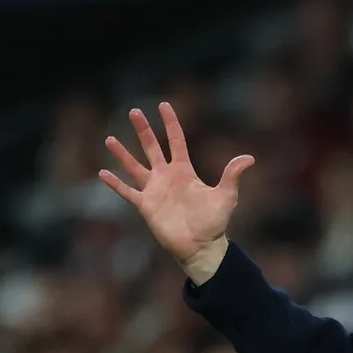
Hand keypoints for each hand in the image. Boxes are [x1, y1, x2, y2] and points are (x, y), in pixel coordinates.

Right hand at [99, 103, 254, 284]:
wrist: (201, 247)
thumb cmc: (214, 223)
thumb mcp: (226, 196)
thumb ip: (232, 175)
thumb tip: (249, 158)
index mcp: (184, 171)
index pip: (176, 141)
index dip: (170, 123)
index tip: (163, 105)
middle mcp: (167, 177)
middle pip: (152, 147)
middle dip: (143, 130)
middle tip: (134, 111)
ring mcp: (155, 191)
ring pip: (135, 167)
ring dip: (122, 154)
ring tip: (109, 139)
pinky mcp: (146, 206)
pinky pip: (128, 192)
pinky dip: (116, 184)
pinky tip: (103, 174)